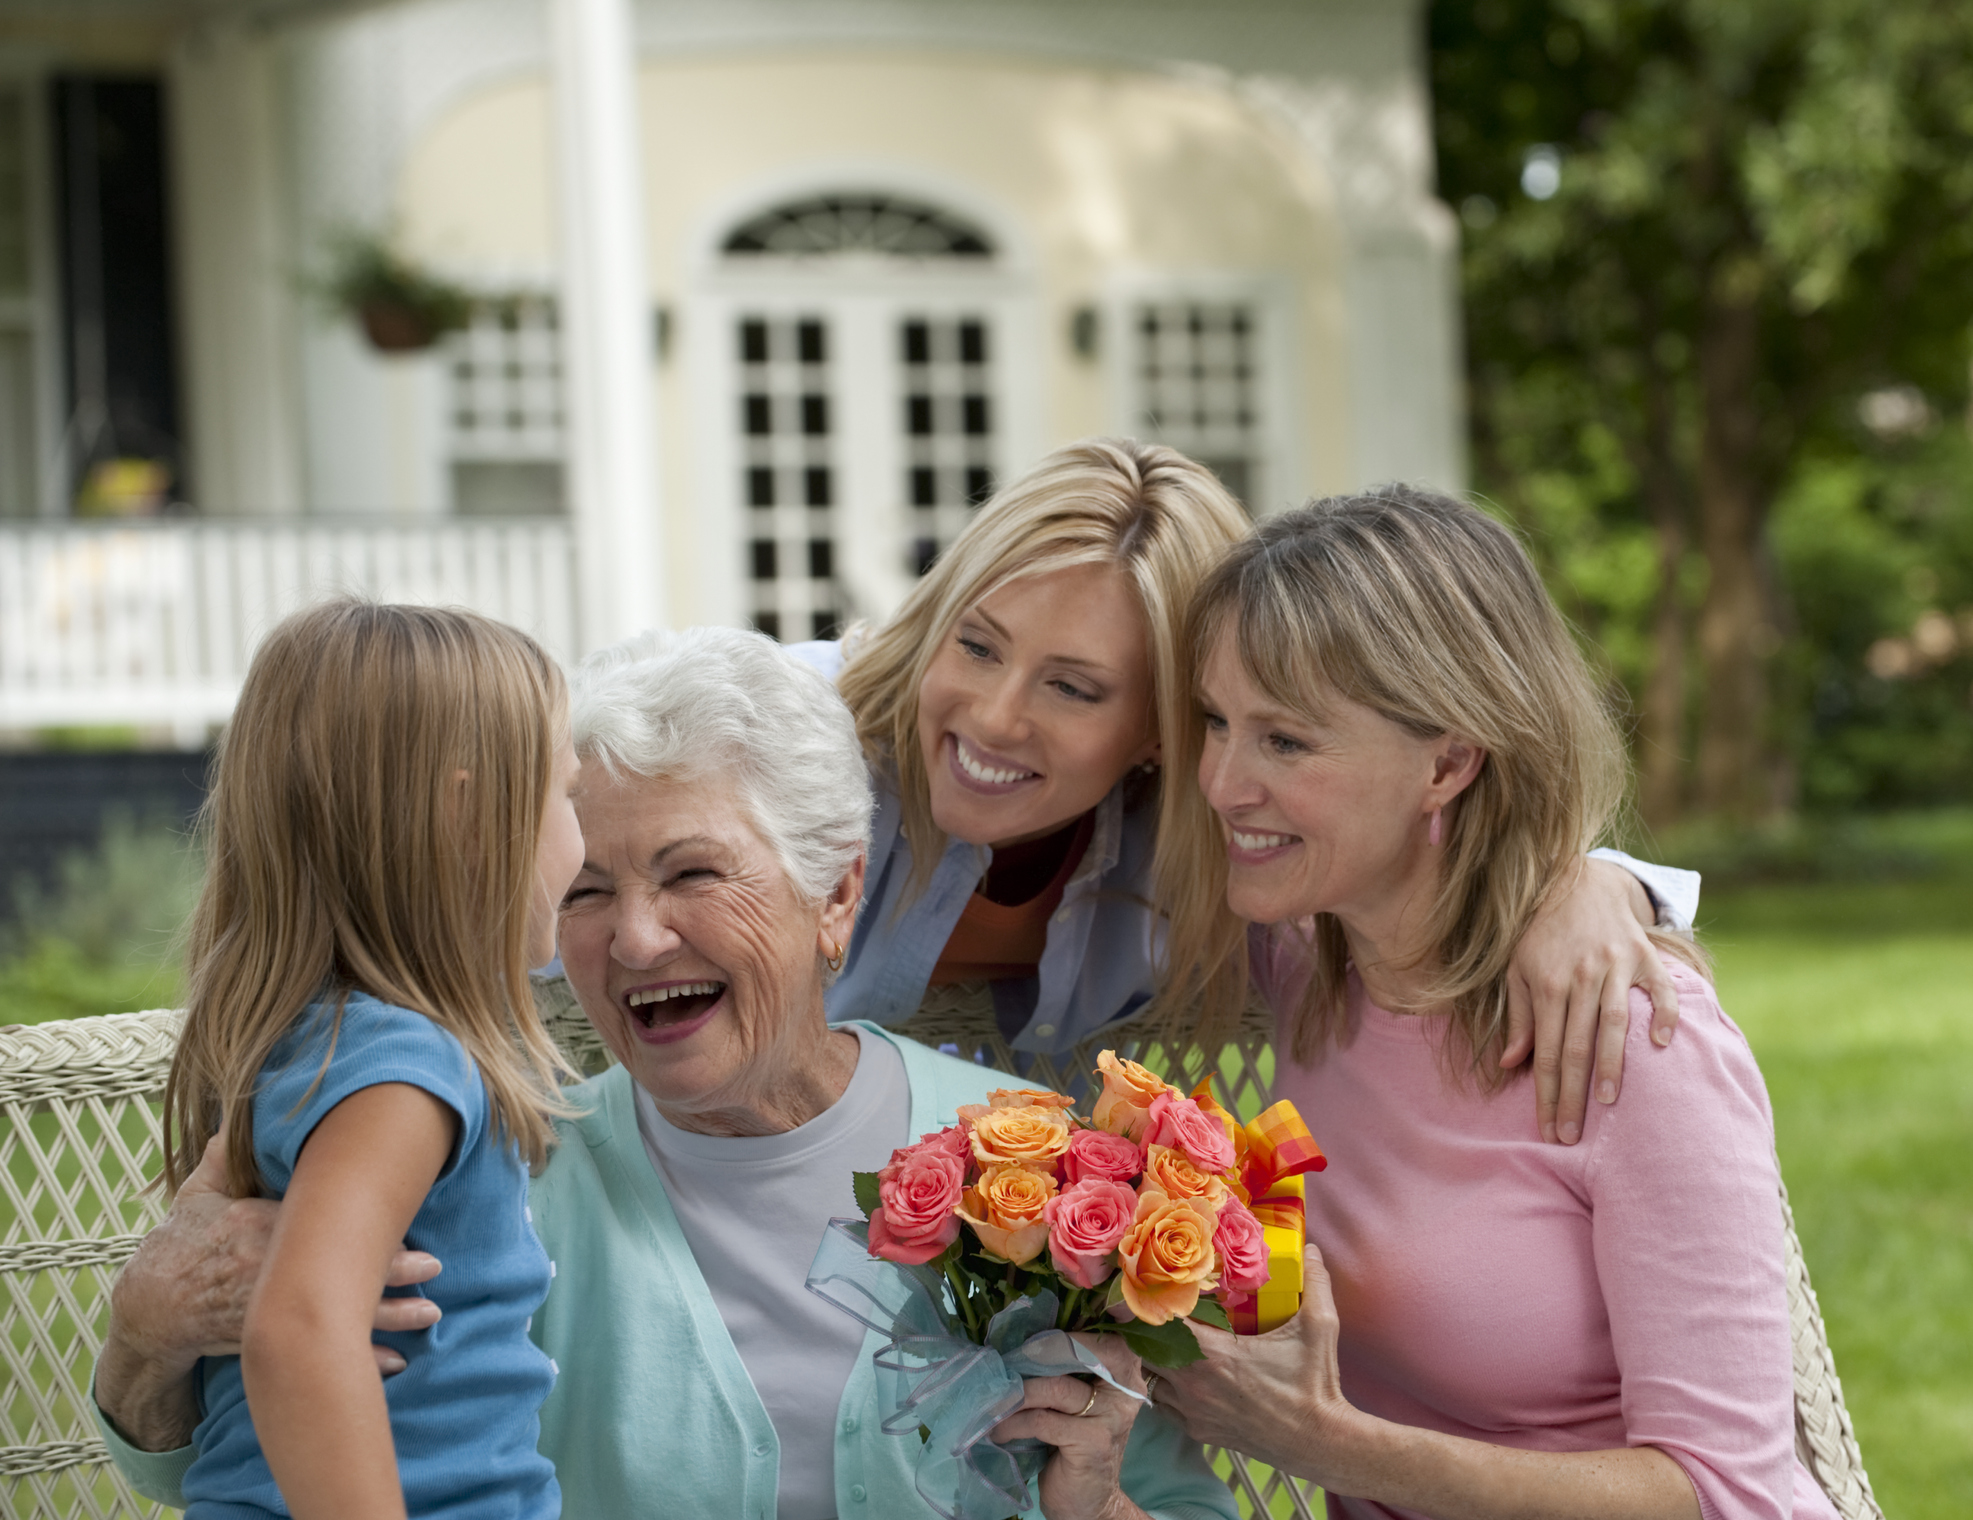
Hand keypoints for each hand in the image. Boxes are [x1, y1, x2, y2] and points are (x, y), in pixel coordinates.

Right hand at [111, 1134, 443, 1373]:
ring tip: (431, 1314)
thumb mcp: (196, 1195)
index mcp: (255, 1226)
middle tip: (434, 1267)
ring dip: (388, 1317)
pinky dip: (359, 1358)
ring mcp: (269, 1308)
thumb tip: (233, 1117)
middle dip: (387, 1271)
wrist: (151, 1308)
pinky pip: (323, 1351)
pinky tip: (396, 1362)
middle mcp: (266, 1269)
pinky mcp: (270, 1340)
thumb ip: (221, 1157)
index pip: (318, 1224)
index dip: (360, 1225)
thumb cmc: (181, 1242)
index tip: (400, 1216)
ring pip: (337, 1314)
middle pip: (336, 1270)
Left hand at [990, 1333, 1149, 1519]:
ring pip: (1056, 1387)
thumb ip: (1064, 1372)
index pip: (1108, 1338)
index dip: (1075, 1329)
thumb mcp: (1075, 1404)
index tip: (1036, 1331)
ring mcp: (1112, 1418)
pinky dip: (1014, 1423)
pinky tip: (1000, 1432)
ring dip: (1018, 1394)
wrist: (1090, 1503)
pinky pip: (1043, 1420)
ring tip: (995, 1404)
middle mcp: (1126, 1392)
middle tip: (1010, 1359)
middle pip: (1091, 1352)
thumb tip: (1017, 1336)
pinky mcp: (1093, 1443)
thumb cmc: (1074, 1445)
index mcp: (1124, 1376)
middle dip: (1044, 1351)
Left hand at [1150, 1248, 1356, 1484]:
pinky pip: (1165, 1406)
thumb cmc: (1315, 1384)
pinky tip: (1189, 1376)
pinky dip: (1168, 1390)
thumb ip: (1315, 1282)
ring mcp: (1193, 1412)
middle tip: (1170, 1314)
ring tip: (1178, 1344)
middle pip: (1148, 1350)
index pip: (1162, 1323)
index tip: (1165, 1290)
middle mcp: (1194, 1385)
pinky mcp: (1199, 1431)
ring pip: (1152, 1380)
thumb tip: (1312, 1249)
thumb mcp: (1319, 1326)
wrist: (1319, 1441)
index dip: (1158, 1304)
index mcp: (1214, 1355)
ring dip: (1159, 1360)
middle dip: (1154, 1330)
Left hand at [1501, 857, 1680, 1143]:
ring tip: (1605, 1102)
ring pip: (1614, 1023)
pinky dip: (1665, 1015)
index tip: (1548, 1129)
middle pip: (1576, 1046)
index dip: (1546, 1093)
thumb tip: (1510, 1063)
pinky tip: (1663, 1046)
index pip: (1546, 1051)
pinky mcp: (1644, 955)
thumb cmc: (1540, 934)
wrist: (1576, 881)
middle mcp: (1580, 976)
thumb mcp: (1517, 969)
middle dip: (1572, 1095)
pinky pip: (1660, 989)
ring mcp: (1615, 965)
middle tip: (1571, 1135)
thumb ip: (1518, 1017)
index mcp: (1546, 984)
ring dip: (1612, 1064)